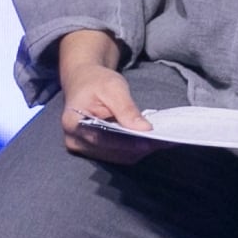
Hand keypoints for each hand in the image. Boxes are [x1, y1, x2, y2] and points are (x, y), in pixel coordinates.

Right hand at [58, 34, 155, 162]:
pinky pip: (117, 155)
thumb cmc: (96, 81)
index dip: (128, 142)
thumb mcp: (113, 87)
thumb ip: (126, 109)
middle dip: (138, 147)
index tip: (151, 141)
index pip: (104, 139)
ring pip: (117, 157)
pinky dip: (134, 149)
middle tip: (163, 140)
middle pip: (112, 151)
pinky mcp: (93, 151)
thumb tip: (144, 129)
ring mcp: (82, 148)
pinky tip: (148, 141)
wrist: (83, 81)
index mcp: (73, 123)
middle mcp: (74, 140)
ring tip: (159, 140)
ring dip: (138, 150)